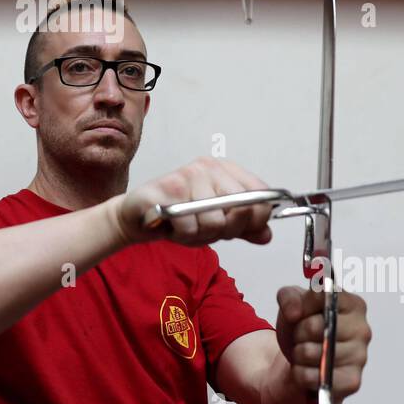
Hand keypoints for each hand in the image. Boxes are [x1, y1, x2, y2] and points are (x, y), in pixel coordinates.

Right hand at [110, 156, 274, 247]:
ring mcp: (185, 176)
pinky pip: (189, 226)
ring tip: (186, 227)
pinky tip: (172, 227)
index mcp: (225, 170)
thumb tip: (266, 234)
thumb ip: (243, 227)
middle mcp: (207, 167)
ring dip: (200, 236)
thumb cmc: (179, 217)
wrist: (137, 218)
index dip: (257, 219)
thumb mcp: (217, 224)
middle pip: (240, 210)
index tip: (241, 228)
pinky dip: (182, 235)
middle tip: (204, 228)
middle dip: (225, 231)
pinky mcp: (164, 189)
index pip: (259, 194)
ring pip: (214, 222)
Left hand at [276, 285, 369, 401]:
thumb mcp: (292, 304)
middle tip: (302, 336)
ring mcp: (360, 356)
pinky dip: (302, 374)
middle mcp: (362, 329)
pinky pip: (315, 377)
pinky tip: (307, 370)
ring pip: (312, 353)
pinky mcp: (352, 381)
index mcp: (352, 304)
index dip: (304, 305)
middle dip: (299, 332)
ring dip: (298, 354)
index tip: (299, 311)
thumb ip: (289, 297)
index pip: (325, 296)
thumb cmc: (305, 326)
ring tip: (305, 352)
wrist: (303, 359)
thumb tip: (294, 312)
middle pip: (315, 326)